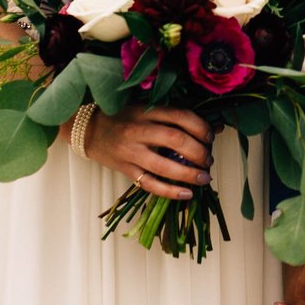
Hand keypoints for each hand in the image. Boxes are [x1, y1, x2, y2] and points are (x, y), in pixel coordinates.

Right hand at [82, 105, 213, 199]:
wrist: (89, 130)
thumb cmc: (124, 118)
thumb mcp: (147, 110)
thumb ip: (177, 117)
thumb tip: (216, 127)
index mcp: (145, 111)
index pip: (179, 116)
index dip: (200, 127)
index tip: (210, 137)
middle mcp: (138, 130)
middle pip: (175, 140)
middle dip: (198, 151)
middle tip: (208, 159)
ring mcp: (130, 152)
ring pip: (164, 166)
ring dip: (189, 174)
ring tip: (205, 178)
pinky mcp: (125, 170)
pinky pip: (149, 184)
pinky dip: (170, 192)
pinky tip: (187, 194)